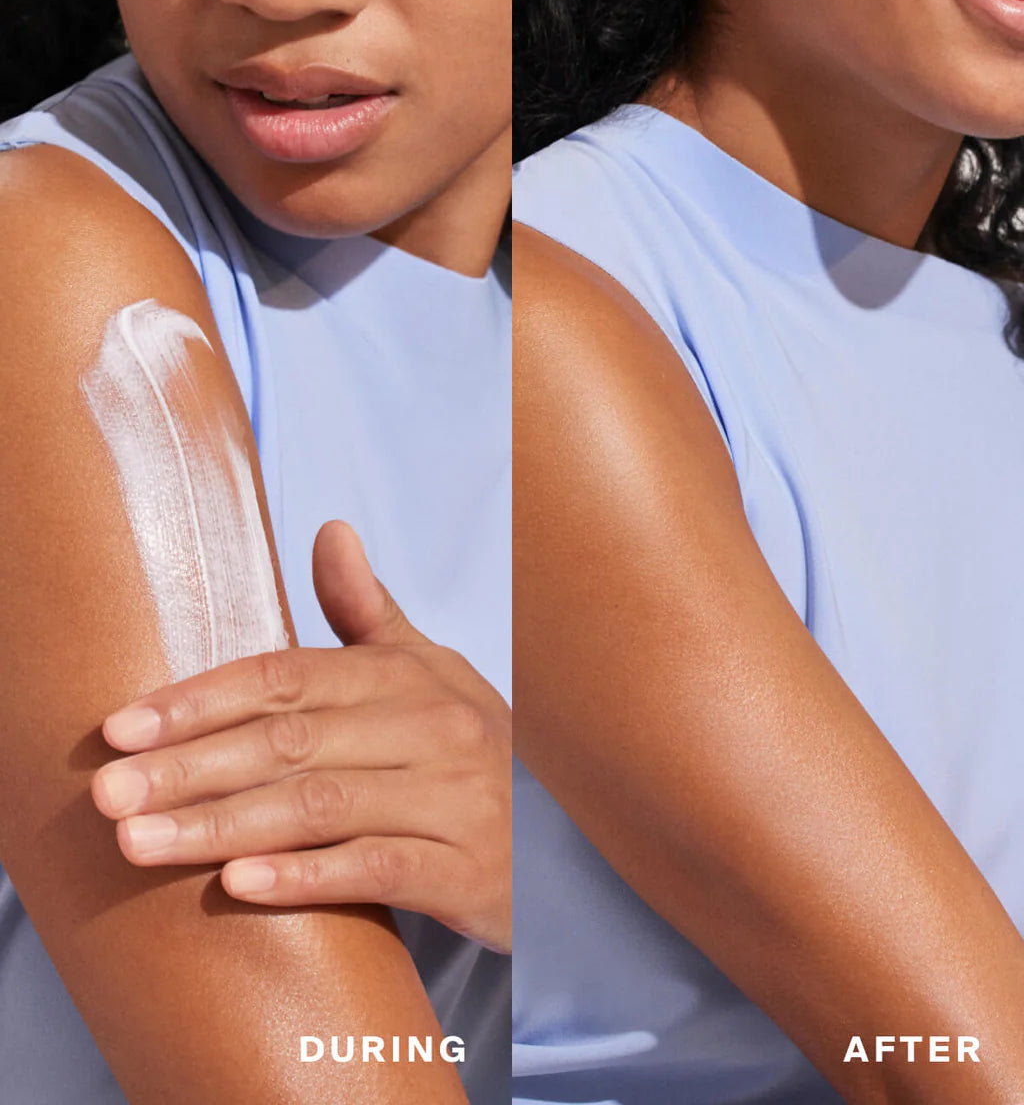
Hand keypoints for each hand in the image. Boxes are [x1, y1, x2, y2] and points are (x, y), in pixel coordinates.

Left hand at [90, 521, 510, 953]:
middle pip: (290, 741)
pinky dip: (306, 878)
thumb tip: (330, 528)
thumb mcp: (424, 672)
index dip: (201, 699)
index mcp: (407, 674)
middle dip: (190, 766)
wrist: (554, 838)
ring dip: (223, 827)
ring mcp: (454, 798)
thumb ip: (366, 611)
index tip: (122, 726)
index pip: (287, 676)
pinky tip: (237, 886)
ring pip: (320, 807)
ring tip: (142, 843)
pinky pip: (376, 870)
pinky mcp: (469, 870)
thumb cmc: (464, 749)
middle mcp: (433, 726)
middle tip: (110, 794)